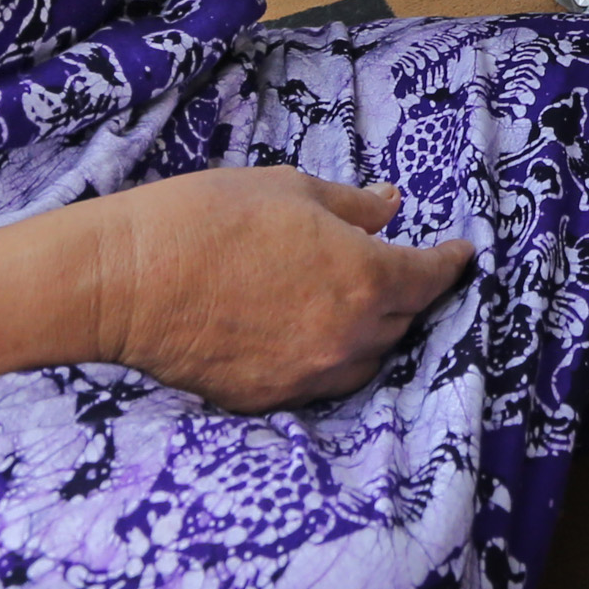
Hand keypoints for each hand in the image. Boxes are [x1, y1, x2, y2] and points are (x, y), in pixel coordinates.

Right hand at [99, 168, 474, 408]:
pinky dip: (326, 358)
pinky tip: (308, 335)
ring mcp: (308, 375)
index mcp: (364, 278)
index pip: (431, 278)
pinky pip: (318, 381)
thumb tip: (390, 206)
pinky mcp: (267, 399)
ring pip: (366, 360)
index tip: (461, 253)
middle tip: (404, 272)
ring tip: (357, 307)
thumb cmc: (207, 218)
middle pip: (403, 322)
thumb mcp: (289, 189)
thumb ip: (352, 205)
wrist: (127, 281)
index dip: (450, 264)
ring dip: (373, 333)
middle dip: (409, 295)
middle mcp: (348, 337)